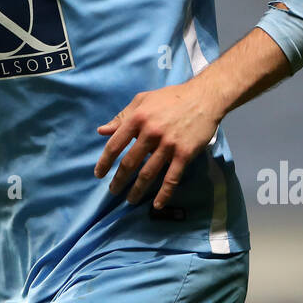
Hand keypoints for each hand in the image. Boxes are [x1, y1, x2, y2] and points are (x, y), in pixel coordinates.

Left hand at [94, 79, 224, 208]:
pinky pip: (172, 178)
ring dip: (137, 189)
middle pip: (130, 162)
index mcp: (138, 118)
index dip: (105, 162)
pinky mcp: (184, 154)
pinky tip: (157, 204)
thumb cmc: (171, 98)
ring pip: (148, 173)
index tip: (99, 174)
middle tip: (113, 190)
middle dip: (119, 180)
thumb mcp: (142, 100)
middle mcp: (151, 132)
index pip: (115, 145)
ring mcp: (168, 145)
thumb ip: (122, 116)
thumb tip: (102, 131)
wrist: (203, 98)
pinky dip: (164, 193)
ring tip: (130, 199)